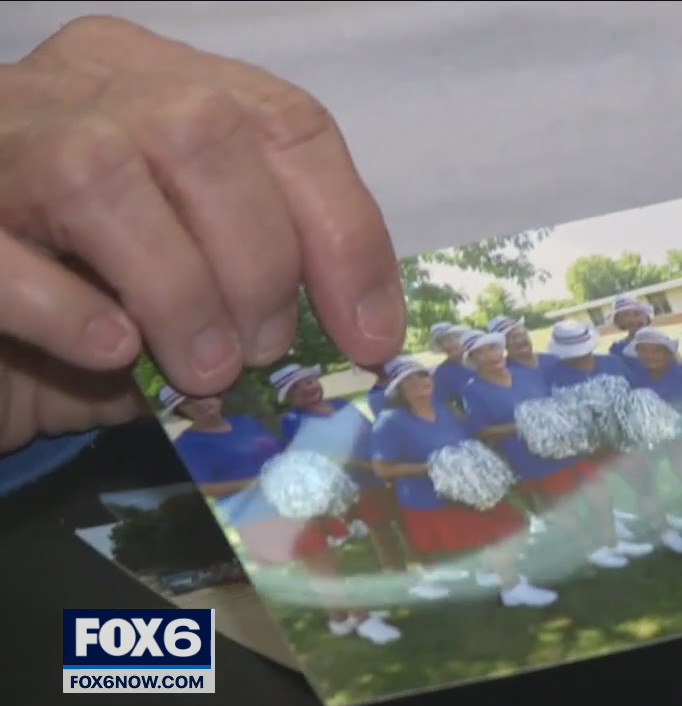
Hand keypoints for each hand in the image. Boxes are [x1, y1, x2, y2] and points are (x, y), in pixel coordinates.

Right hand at [0, 17, 405, 450]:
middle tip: (261, 349)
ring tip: (204, 368)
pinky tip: (113, 351)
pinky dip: (72, 312)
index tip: (371, 334)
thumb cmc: (92, 297)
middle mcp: (82, 90)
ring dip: (180, 292)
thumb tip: (357, 335)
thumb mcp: (196, 270)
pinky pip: (5, 257)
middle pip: (203, 134)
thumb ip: (259, 274)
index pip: (283, 122)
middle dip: (259, 263)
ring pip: (103, 177)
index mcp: (162, 86)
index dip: (346, 232)